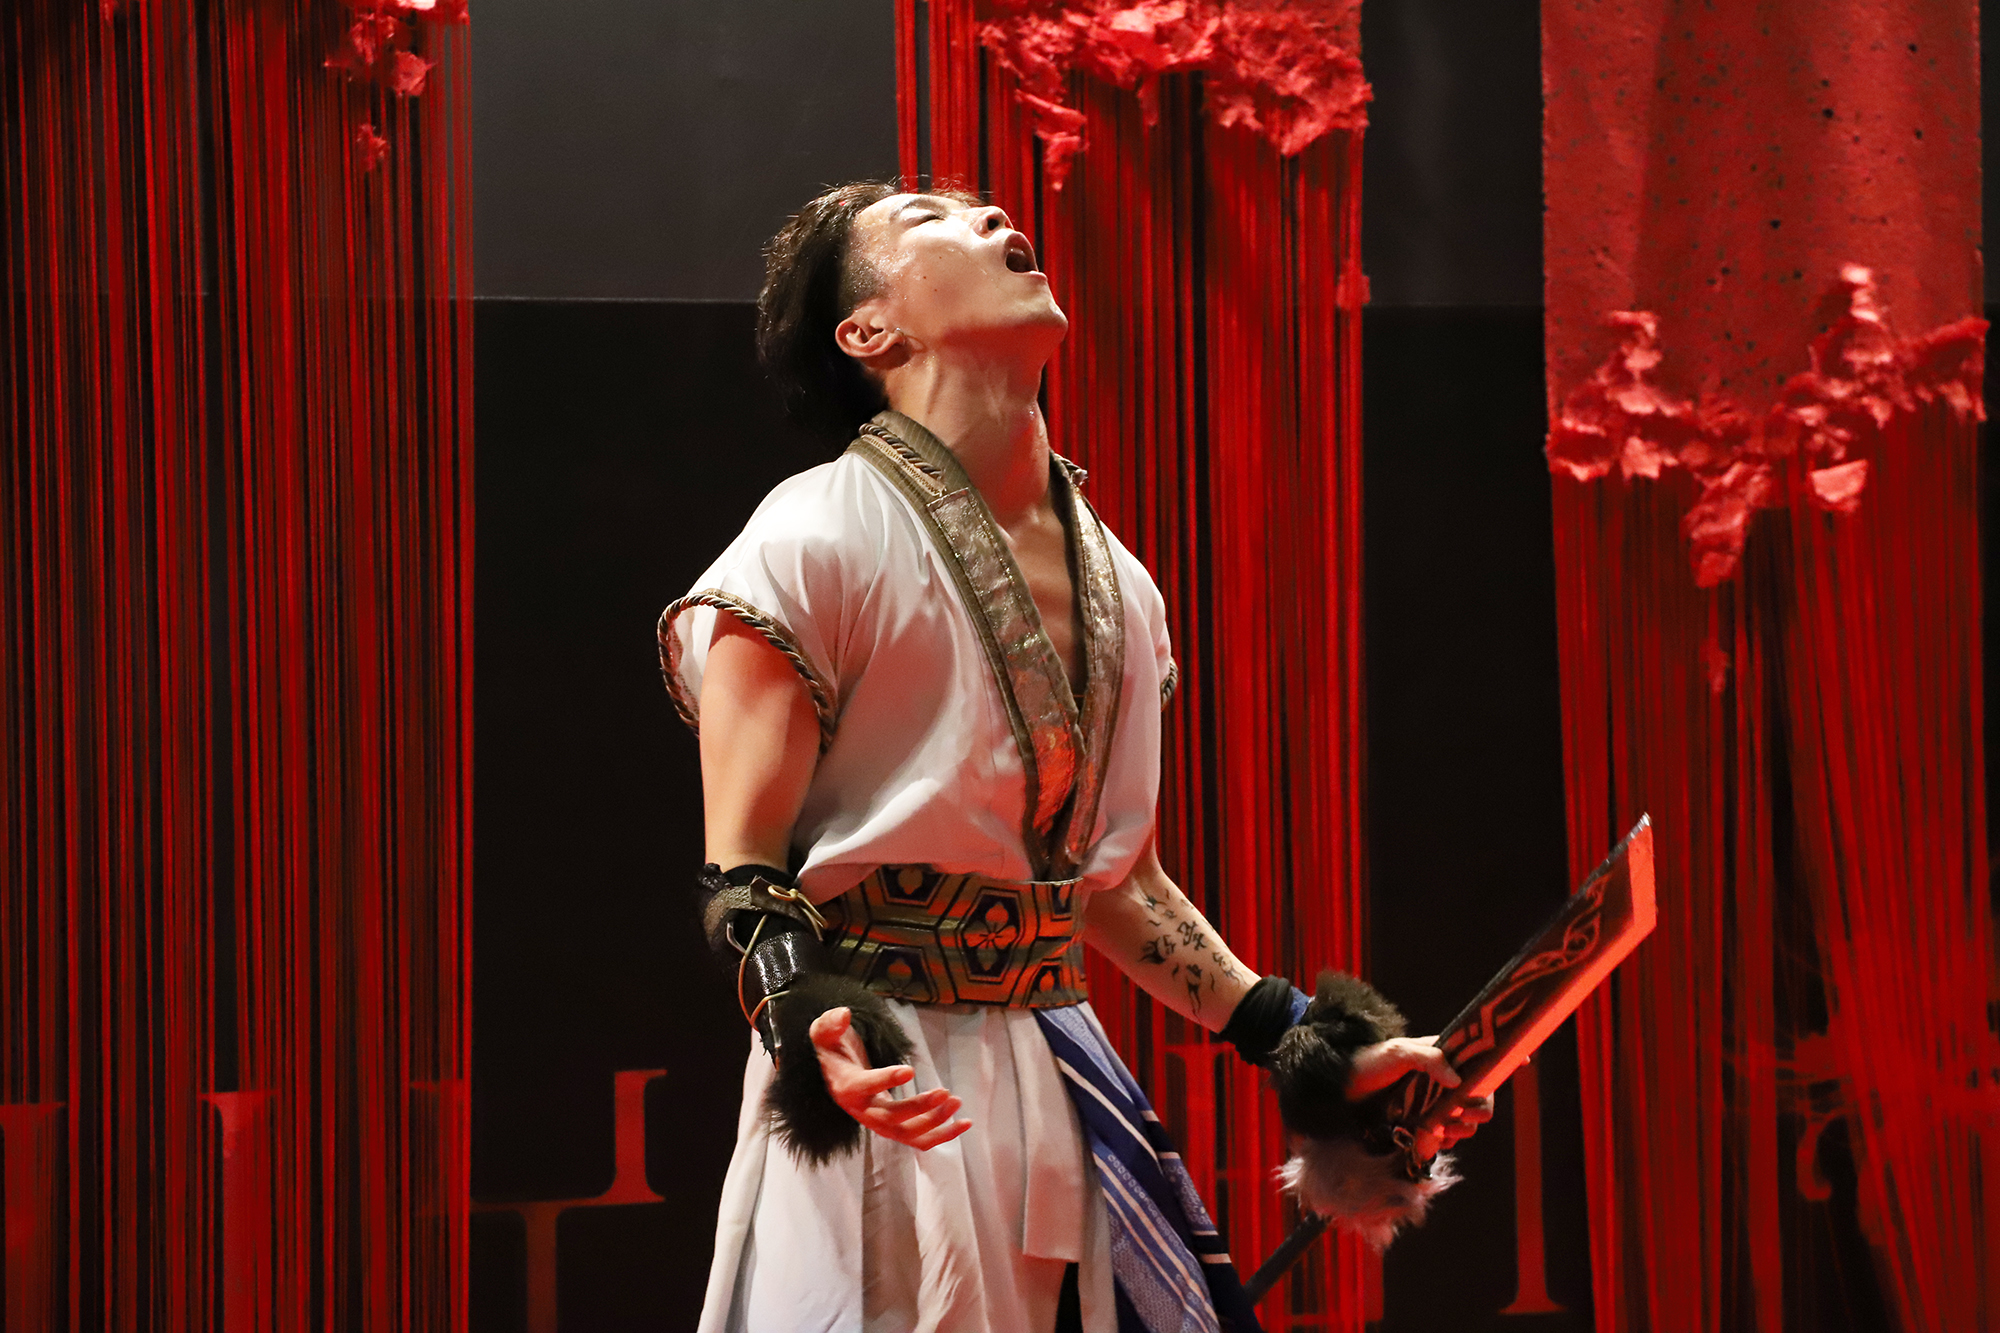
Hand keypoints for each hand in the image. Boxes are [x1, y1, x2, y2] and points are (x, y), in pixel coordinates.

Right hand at [809, 1006, 970, 1150]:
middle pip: (891, 1119)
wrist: (834, 1075)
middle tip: (945, 1092)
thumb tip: (845, 1014)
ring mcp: (878, 1123)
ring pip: (908, 1134)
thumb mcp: (825, 1032)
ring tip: (956, 1101)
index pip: (866, 1087)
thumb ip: (831, 1023)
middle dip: (919, 1108)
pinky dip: (942, 1134)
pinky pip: (918, 1139)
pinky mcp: (893, 1127)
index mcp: (847, 1087)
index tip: (910, 1070)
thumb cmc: (832, 1050)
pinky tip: (964, 1123)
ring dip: (935, 1123)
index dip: (886, 1080)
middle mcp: (862, 1111)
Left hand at [1345, 1034, 1494, 1158]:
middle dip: (1475, 1112)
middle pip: (1478, 1098)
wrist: (1344, 1088)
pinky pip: (1446, 1136)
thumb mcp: (1399, 1053)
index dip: (1488, 1080)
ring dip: (1461, 1129)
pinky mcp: (1426, 1122)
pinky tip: (1434, 1140)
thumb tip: (1458, 1080)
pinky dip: (1445, 1141)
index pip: (1479, 1067)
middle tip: (1460, 1117)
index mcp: (1445, 1057)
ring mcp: (1436, 1102)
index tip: (1493, 1085)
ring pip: (1465, 1120)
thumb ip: (1430, 1059)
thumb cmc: (1372, 1062)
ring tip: (1445, 1131)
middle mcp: (1445, 1080)